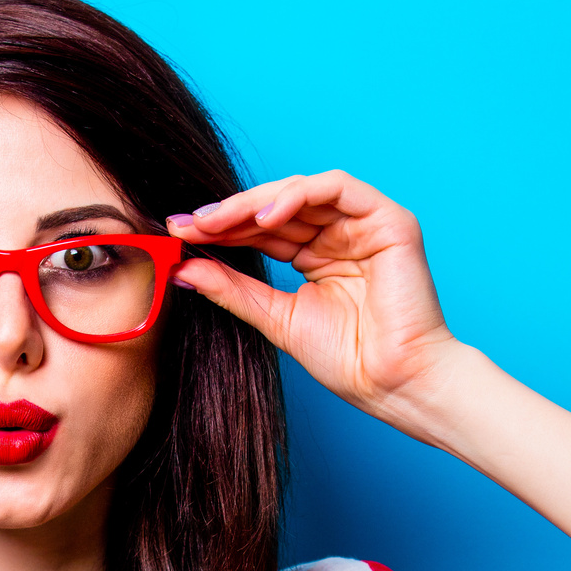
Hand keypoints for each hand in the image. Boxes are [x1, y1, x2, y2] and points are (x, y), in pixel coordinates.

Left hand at [167, 171, 462, 433]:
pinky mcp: (388, 220)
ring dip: (255, 201)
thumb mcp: (276, 318)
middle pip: (276, 206)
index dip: (220, 229)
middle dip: (229, 213)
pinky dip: (299, 194)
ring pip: (302, 190)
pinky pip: (339, 188)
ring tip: (218, 221)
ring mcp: (364, 225)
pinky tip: (265, 216)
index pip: (261, 230)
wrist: (392, 383)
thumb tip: (183, 270)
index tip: (178, 233)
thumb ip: (233, 290)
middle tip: (188, 224)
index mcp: (315, 255)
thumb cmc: (348, 359)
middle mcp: (339, 234)